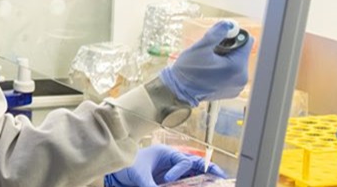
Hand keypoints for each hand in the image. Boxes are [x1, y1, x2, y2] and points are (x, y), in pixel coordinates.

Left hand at [104, 145, 226, 186]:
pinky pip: (184, 181)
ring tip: (217, 180)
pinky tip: (201, 185)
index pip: (182, 161)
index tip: (167, 179)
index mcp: (165, 153)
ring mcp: (171, 171)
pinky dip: (193, 183)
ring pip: (192, 173)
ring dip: (202, 178)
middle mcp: (171, 161)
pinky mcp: (167, 181)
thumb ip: (151, 186)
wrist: (116, 172)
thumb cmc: (127, 167)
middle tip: (220, 176)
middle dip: (207, 169)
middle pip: (194, 164)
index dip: (179, 171)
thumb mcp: (140, 176)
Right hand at [159, 21, 252, 105]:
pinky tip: (211, 70)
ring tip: (210, 61)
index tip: (220, 38)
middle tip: (212, 51)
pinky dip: (224, 67)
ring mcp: (237, 86)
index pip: (246, 41)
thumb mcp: (201, 47)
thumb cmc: (188, 70)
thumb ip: (217, 33)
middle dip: (228, 47)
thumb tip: (228, 24)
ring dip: (226, 57)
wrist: (179, 90)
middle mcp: (241, 78)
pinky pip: (233, 72)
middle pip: (242, 52)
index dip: (233, 35)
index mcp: (236, 67)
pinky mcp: (232, 90)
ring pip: (237, 61)